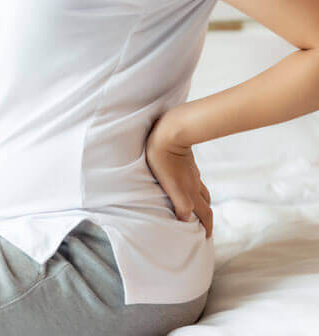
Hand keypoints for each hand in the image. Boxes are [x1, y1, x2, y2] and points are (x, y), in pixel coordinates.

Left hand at [145, 116, 212, 237]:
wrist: (172, 132)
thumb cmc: (163, 158)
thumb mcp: (168, 184)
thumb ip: (179, 202)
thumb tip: (186, 219)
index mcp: (189, 192)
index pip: (203, 214)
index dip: (206, 227)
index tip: (206, 238)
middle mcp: (194, 185)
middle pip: (206, 205)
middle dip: (208, 220)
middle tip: (208, 231)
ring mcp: (193, 174)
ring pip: (203, 193)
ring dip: (203, 206)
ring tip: (200, 212)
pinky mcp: (190, 165)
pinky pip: (197, 182)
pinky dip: (197, 192)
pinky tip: (190, 188)